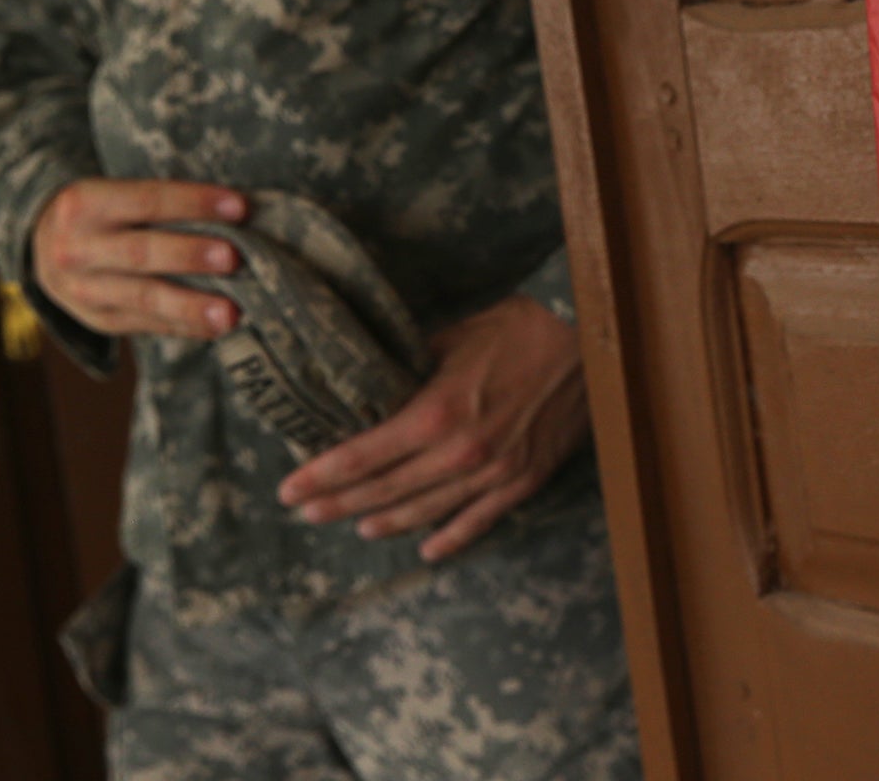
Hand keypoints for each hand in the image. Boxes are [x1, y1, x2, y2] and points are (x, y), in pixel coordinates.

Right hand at [31, 178, 248, 338]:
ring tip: (230, 313)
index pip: (147, 200)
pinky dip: (185, 326)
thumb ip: (162, 203)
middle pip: (141, 252)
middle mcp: (77, 248)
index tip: (240, 207)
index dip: (194, 202)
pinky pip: (145, 325)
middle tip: (233, 258)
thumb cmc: (104, 212)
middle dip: (190, 255)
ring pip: (143, 298)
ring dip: (191, 306)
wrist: (43, 245)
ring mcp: (83, 290)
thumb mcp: (114, 193)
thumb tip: (236, 214)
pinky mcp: (97, 320)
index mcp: (86, 202)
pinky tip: (216, 327)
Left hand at [276, 296, 588, 562]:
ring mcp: (494, 472)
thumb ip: (414, 365)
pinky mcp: (524, 479)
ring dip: (385, 522)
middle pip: (384, 489)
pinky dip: (450, 538)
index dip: (321, 475)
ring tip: (354, 528)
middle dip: (338, 503)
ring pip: (426, 511)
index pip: (363, 456)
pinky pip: (479, 521)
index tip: (289, 489)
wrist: (589, 339)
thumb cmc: (521, 328)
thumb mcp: (456, 337)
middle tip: (305, 513)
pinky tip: (426, 549)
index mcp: (436, 412)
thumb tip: (380, 376)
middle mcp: (460, 452)